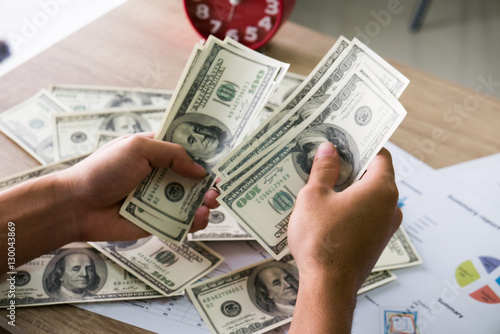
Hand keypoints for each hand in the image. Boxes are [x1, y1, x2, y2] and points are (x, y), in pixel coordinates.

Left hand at [59, 132, 219, 241]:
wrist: (77, 205)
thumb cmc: (103, 170)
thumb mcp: (138, 148)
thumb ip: (172, 154)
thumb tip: (200, 169)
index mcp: (156, 152)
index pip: (186, 150)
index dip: (204, 154)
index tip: (222, 158)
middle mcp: (160, 175)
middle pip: (194, 177)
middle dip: (209, 182)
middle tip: (218, 187)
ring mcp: (160, 198)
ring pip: (192, 200)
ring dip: (206, 201)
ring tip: (212, 202)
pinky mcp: (158, 220)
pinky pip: (183, 222)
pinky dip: (196, 221)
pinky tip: (201, 217)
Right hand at [288, 142, 401, 288]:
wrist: (328, 286)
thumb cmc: (322, 239)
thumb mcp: (315, 196)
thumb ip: (324, 169)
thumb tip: (328, 150)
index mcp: (381, 189)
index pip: (380, 155)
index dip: (362, 145)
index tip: (344, 140)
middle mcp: (391, 207)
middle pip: (374, 176)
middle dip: (351, 166)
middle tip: (327, 159)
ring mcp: (385, 227)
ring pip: (369, 197)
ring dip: (349, 188)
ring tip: (322, 184)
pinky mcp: (376, 242)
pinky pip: (366, 215)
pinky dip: (351, 207)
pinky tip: (327, 209)